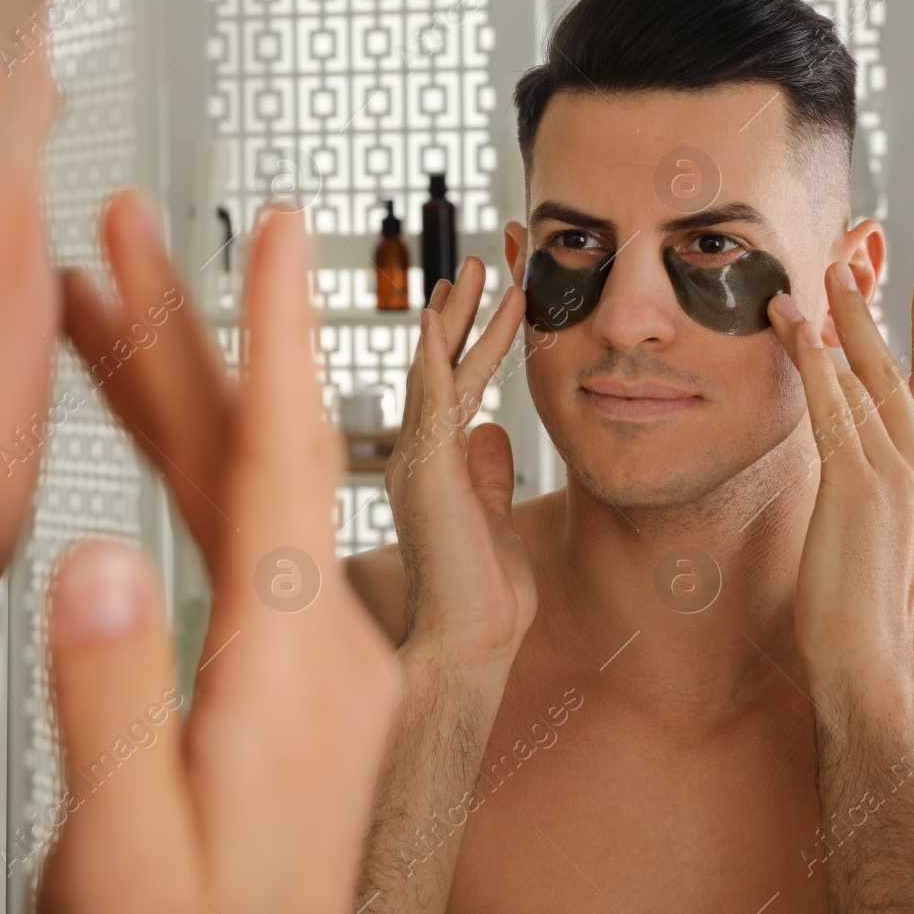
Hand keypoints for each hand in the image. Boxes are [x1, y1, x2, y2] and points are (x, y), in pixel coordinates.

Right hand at [38, 193, 401, 912]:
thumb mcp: (131, 847)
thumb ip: (114, 702)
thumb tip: (99, 558)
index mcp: (300, 672)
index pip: (290, 466)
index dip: (280, 341)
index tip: (284, 233)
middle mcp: (328, 645)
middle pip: (255, 451)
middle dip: (191, 332)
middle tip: (129, 231)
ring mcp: (317, 654)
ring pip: (242, 486)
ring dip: (175, 388)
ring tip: (99, 299)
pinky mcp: (294, 671)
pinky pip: (244, 539)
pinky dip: (192, 469)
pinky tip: (154, 428)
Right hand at [388, 257, 534, 669]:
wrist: (466, 649)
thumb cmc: (482, 602)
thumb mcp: (495, 520)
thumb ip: (491, 476)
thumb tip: (497, 436)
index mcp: (431, 469)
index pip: (447, 391)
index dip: (461, 343)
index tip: (472, 299)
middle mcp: (415, 459)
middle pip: (434, 369)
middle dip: (456, 314)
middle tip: (474, 263)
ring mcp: (415, 464)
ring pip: (435, 373)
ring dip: (457, 317)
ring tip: (476, 267)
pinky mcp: (425, 473)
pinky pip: (433, 401)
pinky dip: (438, 354)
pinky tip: (444, 313)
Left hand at [765, 262, 913, 680]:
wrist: (868, 655)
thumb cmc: (864, 605)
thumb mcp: (881, 532)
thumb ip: (877, 488)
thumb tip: (855, 460)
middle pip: (901, 367)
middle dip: (876, 310)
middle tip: (856, 259)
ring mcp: (896, 473)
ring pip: (865, 378)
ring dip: (839, 321)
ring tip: (820, 274)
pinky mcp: (857, 486)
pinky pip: (833, 409)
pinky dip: (816, 364)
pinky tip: (797, 328)